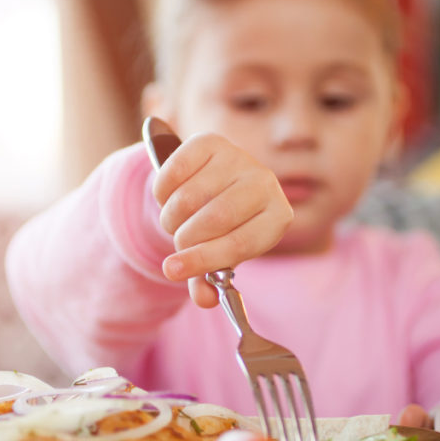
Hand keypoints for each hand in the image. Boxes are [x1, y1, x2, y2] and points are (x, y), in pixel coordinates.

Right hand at [152, 133, 292, 307]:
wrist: (214, 183)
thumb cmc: (222, 228)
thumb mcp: (220, 254)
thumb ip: (210, 279)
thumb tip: (204, 299)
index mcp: (277, 217)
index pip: (239, 244)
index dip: (203, 260)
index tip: (173, 271)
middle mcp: (265, 182)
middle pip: (215, 219)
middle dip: (186, 239)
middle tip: (178, 243)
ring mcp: (238, 158)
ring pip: (190, 197)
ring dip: (171, 217)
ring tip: (175, 222)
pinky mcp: (210, 141)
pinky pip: (175, 170)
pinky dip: (162, 191)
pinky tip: (169, 196)